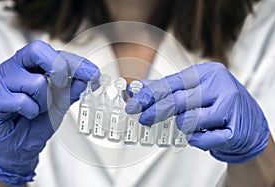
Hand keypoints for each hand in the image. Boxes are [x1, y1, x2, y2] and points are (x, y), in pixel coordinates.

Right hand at [0, 40, 99, 185]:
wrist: (19, 144)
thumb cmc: (37, 119)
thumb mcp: (61, 102)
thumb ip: (73, 89)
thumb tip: (89, 79)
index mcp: (33, 64)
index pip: (56, 53)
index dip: (77, 63)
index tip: (93, 73)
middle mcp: (17, 66)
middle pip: (39, 51)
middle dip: (59, 70)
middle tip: (63, 86)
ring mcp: (3, 80)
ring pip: (37, 82)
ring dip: (45, 101)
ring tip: (38, 108)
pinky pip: (23, 101)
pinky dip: (31, 112)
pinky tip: (26, 114)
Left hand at [126, 62, 268, 162]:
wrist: (250, 122)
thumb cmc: (217, 103)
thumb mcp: (194, 89)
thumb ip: (167, 89)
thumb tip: (137, 89)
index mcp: (207, 73)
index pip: (172, 83)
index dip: (150, 94)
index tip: (135, 103)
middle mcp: (220, 86)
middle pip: (179, 100)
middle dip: (156, 111)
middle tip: (144, 118)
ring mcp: (230, 107)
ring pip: (190, 120)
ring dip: (183, 125)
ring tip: (188, 123)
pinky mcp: (234, 129)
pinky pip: (204, 139)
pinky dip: (196, 140)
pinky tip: (198, 135)